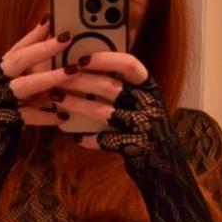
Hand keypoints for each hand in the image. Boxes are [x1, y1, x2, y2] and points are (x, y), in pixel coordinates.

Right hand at [0, 18, 82, 126]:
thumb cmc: (4, 116)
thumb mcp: (16, 92)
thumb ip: (31, 77)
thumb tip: (56, 56)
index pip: (17, 49)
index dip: (33, 35)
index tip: (50, 19)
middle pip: (19, 60)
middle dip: (43, 48)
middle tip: (66, 38)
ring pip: (24, 86)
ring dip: (49, 77)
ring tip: (72, 71)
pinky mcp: (5, 121)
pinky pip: (29, 116)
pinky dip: (46, 116)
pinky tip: (63, 115)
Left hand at [47, 49, 175, 179]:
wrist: (165, 161)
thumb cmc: (147, 125)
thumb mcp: (142, 100)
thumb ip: (123, 85)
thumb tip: (87, 67)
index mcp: (148, 86)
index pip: (129, 64)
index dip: (105, 59)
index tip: (82, 59)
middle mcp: (146, 102)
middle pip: (109, 86)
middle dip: (80, 81)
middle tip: (58, 79)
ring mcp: (141, 125)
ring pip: (103, 112)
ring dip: (78, 104)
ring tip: (57, 99)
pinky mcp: (133, 146)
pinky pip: (106, 141)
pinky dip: (89, 139)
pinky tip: (75, 138)